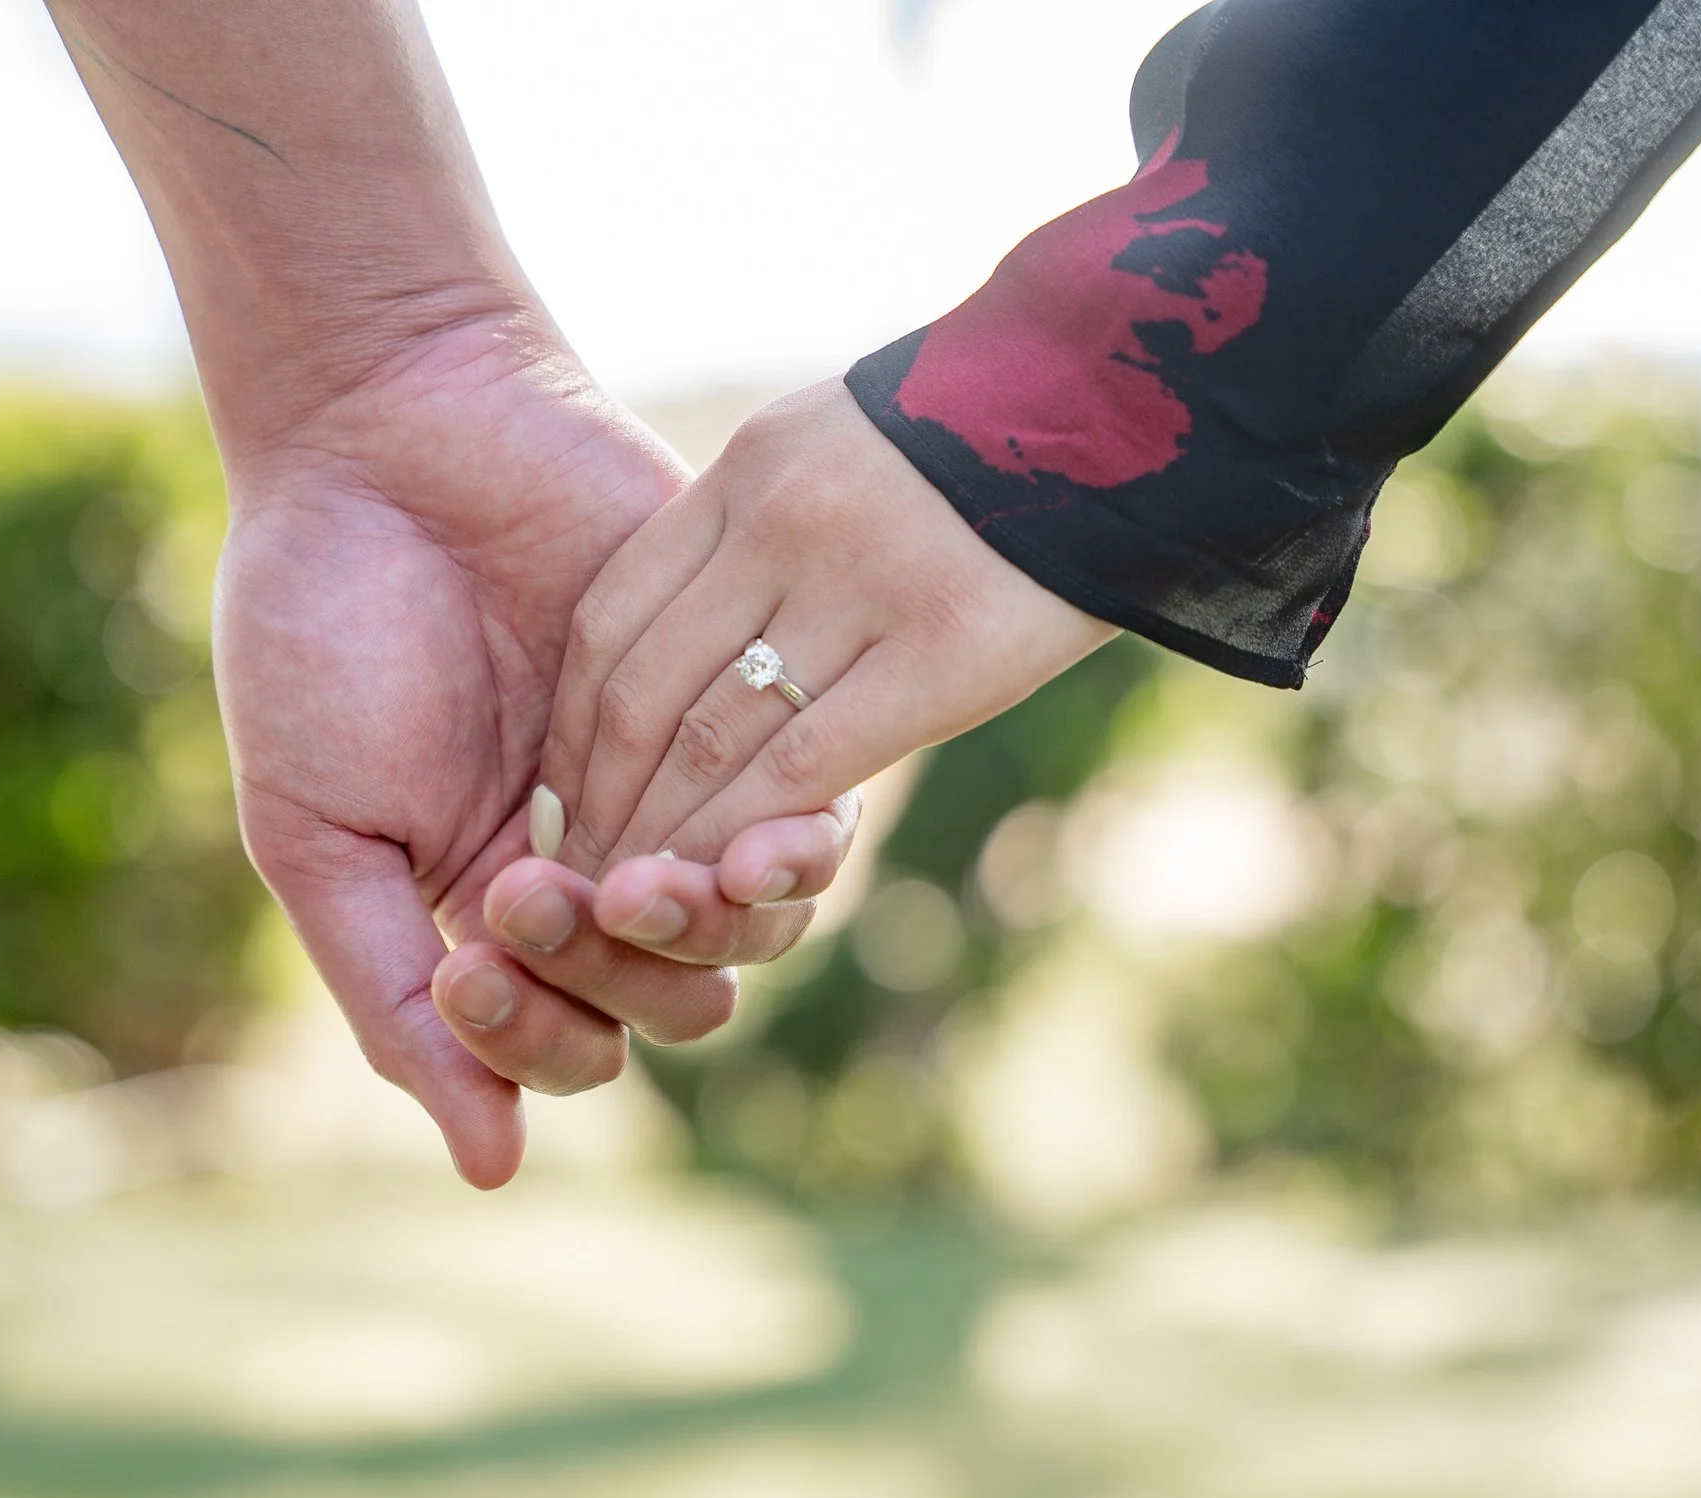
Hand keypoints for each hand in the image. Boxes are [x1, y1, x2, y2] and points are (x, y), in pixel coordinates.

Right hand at [216, 314, 856, 1187]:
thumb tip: (490, 1174)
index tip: (475, 955)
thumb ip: (393, 1003)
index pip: (552, 1036)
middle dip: (615, 972)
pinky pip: (798, 809)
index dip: (527, 1031)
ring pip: (742, 926)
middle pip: (662, 997)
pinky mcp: (739, 693)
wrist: (385, 432)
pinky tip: (774, 838)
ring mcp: (667, 779)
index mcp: (481, 905)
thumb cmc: (319, 631)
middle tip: (547, 885)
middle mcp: (585, 860)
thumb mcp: (318, 835)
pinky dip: (786, 850)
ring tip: (660, 877)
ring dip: (708, 929)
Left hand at [537, 378, 1117, 875]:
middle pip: (644, 688)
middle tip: (574, 878)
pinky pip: (804, 762)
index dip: (575, 727)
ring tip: (630, 900)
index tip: (561, 798)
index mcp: (752, 471)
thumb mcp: (844, 447)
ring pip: (711, 737)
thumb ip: (763, 531)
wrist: (1139, 395)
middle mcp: (784, 522)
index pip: (612, 619)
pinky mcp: (941, 650)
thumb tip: (698, 637)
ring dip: (658, 834)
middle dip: (601, 800)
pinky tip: (722, 884)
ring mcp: (861, 582)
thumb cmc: (995, 438)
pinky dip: (744, 835)